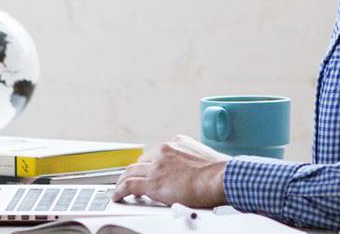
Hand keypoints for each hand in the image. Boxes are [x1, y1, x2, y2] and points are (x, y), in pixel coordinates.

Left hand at [113, 135, 228, 208]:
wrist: (220, 178)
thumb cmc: (220, 172)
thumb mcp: (205, 158)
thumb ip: (195, 162)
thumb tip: (199, 173)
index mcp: (177, 142)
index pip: (157, 153)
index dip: (150, 164)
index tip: (149, 171)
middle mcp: (164, 150)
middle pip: (141, 161)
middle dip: (136, 171)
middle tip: (131, 180)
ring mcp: (156, 166)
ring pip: (130, 172)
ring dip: (124, 180)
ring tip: (120, 189)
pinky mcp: (151, 182)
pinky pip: (128, 185)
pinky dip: (120, 191)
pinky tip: (118, 196)